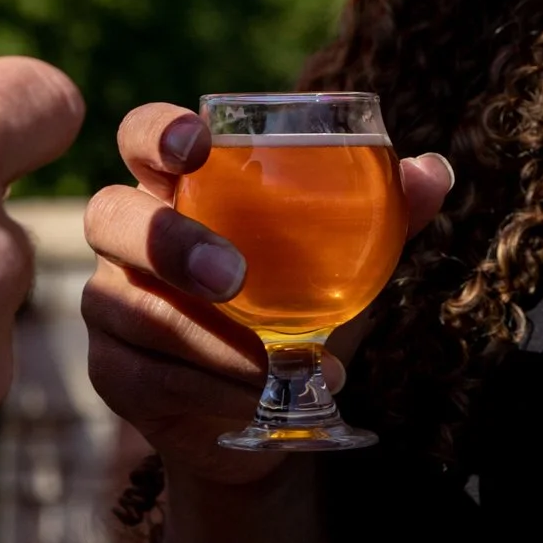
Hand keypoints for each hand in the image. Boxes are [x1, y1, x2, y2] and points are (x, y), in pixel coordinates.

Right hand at [81, 102, 454, 485]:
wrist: (269, 412)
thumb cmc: (300, 308)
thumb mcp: (343, 262)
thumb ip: (382, 215)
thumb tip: (433, 172)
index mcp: (178, 186)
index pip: (142, 136)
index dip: (157, 130)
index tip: (196, 143)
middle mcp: (128, 234)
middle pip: (109, 214)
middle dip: (167, 241)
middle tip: (234, 277)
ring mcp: (111, 301)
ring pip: (130, 305)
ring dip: (207, 338)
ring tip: (278, 363)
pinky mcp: (112, 367)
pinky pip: (144, 372)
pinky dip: (208, 386)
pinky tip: (257, 395)